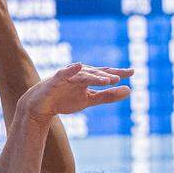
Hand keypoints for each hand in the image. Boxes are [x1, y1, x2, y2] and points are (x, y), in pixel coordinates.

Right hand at [18, 63, 132, 122]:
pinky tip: (79, 66)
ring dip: (94, 76)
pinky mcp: (55, 79)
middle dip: (106, 75)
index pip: (105, 73)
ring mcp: (67, 76)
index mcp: (88, 78)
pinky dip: (71, 69)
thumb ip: (108, 95)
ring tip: (106, 80)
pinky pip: (64, 73)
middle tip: (118, 78)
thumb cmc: (64, 100)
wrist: (40, 106)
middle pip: (95, 72)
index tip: (132, 72)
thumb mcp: (89, 100)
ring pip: (83, 75)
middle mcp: (79, 74)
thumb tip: (130, 90)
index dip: (118, 72)